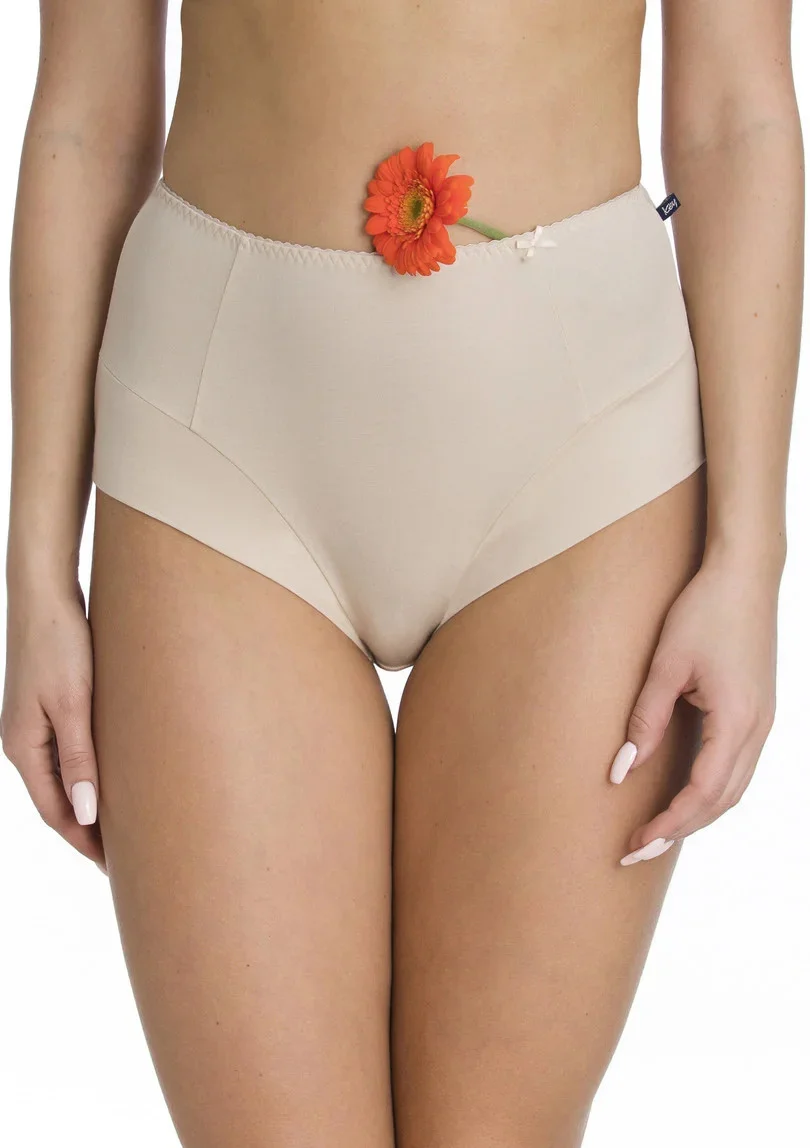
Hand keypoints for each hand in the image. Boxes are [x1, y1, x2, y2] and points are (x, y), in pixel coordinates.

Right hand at [2, 586, 105, 872]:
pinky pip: (71, 752)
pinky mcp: (51, 705)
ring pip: (66, 776)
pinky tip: (115, 775)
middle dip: (88, 831)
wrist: (46, 592)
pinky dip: (91, 772)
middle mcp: (25, 741)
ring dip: (91, 801)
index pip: (56, 812)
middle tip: (127, 856)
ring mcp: (36, 723)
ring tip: (126, 824)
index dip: (85, 843)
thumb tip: (87, 814)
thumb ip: (80, 757)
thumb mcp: (72, 703)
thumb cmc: (60, 643)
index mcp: (23, 747)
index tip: (116, 868)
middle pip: (58, 800)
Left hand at [609, 554, 779, 864]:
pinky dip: (710, 792)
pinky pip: (737, 768)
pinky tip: (683, 796)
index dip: (668, 823)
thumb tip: (621, 771)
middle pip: (721, 802)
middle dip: (679, 830)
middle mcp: (758, 729)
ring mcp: (763, 722)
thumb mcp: (666, 665)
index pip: (702, 793)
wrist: (745, 575)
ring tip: (655, 831)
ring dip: (696, 815)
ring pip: (733, 789)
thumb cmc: (704, 611)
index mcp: (737, 720)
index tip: (634, 842)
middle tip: (635, 850)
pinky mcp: (757, 712)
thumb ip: (645, 720)